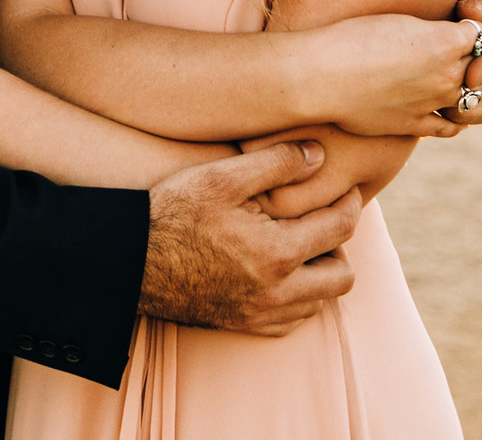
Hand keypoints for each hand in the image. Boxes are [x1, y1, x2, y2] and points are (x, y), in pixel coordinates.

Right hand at [140, 143, 360, 335]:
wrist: (131, 262)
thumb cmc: (175, 213)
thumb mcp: (223, 176)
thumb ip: (278, 162)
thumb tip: (320, 155)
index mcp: (279, 253)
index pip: (341, 227)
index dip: (349, 201)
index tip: (343, 187)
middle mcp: (277, 292)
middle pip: (343, 275)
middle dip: (340, 244)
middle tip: (320, 217)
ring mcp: (261, 314)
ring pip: (321, 301)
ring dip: (320, 271)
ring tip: (298, 240)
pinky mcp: (245, 326)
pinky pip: (294, 320)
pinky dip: (298, 296)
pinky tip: (278, 269)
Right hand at [301, 14, 481, 138]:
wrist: (322, 75)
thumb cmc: (355, 37)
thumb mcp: (400, 20)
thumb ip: (433, 31)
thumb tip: (447, 38)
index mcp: (447, 41)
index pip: (478, 33)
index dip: (467, 29)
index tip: (457, 27)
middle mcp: (448, 73)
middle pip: (479, 66)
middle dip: (472, 58)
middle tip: (457, 51)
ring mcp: (434, 102)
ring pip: (471, 98)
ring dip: (466, 88)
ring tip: (452, 78)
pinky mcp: (416, 124)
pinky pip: (450, 125)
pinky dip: (455, 118)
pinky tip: (449, 110)